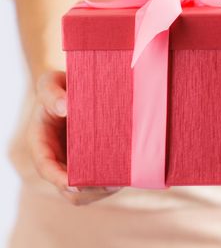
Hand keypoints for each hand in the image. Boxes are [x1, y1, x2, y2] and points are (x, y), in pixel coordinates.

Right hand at [28, 71, 121, 204]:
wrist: (77, 89)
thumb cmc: (61, 87)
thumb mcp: (51, 83)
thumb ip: (51, 93)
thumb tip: (64, 107)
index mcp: (42, 143)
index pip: (46, 167)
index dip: (59, 179)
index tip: (75, 183)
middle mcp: (57, 158)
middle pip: (68, 187)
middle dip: (88, 189)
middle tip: (111, 183)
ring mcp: (75, 163)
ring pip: (86, 190)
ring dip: (102, 189)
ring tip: (121, 180)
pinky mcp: (92, 161)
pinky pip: (100, 179)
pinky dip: (112, 180)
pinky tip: (126, 173)